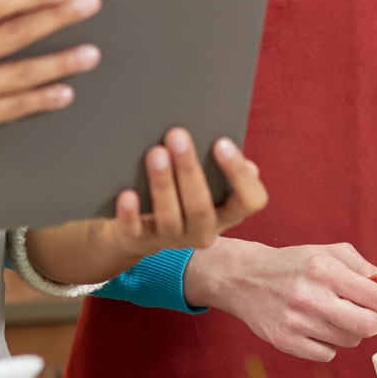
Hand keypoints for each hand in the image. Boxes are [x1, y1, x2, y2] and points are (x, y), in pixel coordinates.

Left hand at [100, 128, 268, 260]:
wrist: (141, 232)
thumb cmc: (183, 194)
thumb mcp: (207, 184)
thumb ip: (220, 169)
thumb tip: (242, 158)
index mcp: (228, 213)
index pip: (249, 201)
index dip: (239, 175)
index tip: (221, 142)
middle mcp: (205, 231)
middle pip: (201, 206)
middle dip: (189, 170)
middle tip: (177, 136)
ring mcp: (173, 239)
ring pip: (170, 217)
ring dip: (163, 184)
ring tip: (155, 153)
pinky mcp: (141, 242)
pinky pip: (136, 231)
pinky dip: (131, 214)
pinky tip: (127, 194)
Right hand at [184, 238, 376, 361]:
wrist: (246, 278)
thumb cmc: (296, 263)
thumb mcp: (331, 254)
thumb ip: (370, 271)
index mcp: (327, 267)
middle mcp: (312, 294)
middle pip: (368, 325)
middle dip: (376, 322)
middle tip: (366, 311)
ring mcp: (297, 321)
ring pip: (350, 340)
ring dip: (350, 329)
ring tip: (329, 311)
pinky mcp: (286, 342)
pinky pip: (328, 353)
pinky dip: (329, 342)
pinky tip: (313, 324)